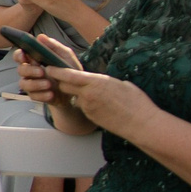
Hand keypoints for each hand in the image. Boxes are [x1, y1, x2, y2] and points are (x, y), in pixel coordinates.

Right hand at [14, 36, 83, 103]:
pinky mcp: (37, 96)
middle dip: (29, 70)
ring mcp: (33, 84)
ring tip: (49, 84)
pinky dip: (42, 95)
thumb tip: (40, 37)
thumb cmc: (68, 70)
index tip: (24, 55)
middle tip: (42, 72)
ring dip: (35, 84)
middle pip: (20, 69)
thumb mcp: (66, 56)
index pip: (20, 55)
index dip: (19, 55)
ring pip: (24, 84)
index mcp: (35, 59)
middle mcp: (31, 71)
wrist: (77, 90)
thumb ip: (54, 46)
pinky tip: (51, 94)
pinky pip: (33, 96)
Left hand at [38, 64, 158, 137]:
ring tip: (100, 98)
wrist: (141, 124)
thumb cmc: (136, 102)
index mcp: (96, 82)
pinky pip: (85, 108)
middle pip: (66, 86)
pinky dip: (89, 106)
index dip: (57, 71)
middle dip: (64, 83)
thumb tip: (100, 81)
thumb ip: (104, 81)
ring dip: (81, 96)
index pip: (68, 75)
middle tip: (68, 80)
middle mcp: (88, 94)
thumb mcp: (121, 84)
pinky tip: (103, 107)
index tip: (49, 67)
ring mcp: (88, 107)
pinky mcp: (90, 117)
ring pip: (77, 98)